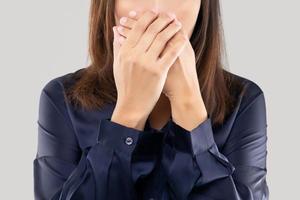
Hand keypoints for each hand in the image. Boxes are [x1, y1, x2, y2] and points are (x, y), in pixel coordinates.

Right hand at [112, 10, 185, 130]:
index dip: (147, 17)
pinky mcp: (158, 72)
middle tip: (170, 15)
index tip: (155, 12)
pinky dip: (177, 44)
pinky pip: (170, 54)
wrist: (132, 105)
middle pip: (151, 31)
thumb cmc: (125, 84)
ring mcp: (147, 64)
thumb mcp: (117, 64)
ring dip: (171, 28)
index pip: (137, 28)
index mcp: (125, 52)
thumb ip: (118, 45)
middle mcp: (135, 55)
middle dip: (162, 20)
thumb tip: (116, 29)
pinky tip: (183, 38)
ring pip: (162, 39)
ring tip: (178, 23)